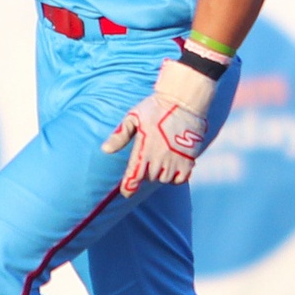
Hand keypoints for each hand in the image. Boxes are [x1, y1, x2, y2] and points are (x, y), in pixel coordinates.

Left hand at [101, 58, 218, 196]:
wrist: (183, 101)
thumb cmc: (156, 108)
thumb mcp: (134, 117)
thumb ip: (121, 135)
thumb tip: (105, 149)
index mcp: (144, 148)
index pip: (134, 175)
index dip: (129, 187)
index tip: (127, 193)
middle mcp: (159, 157)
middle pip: (149, 177)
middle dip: (146, 172)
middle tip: (148, 158)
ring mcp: (175, 160)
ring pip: (164, 179)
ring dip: (160, 174)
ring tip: (160, 160)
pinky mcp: (189, 160)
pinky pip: (180, 179)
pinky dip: (175, 177)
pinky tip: (173, 165)